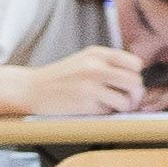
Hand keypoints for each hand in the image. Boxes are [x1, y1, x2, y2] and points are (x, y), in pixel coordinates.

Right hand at [12, 45, 146, 115]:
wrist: (31, 89)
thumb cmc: (59, 77)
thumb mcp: (83, 60)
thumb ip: (107, 63)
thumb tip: (136, 77)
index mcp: (97, 53)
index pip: (135, 63)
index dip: (136, 75)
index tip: (128, 83)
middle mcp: (96, 67)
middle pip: (136, 82)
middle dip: (136, 95)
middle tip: (128, 100)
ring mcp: (91, 86)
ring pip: (127, 100)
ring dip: (124, 107)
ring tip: (113, 106)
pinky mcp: (86, 104)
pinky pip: (109, 112)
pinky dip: (106, 113)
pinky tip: (94, 108)